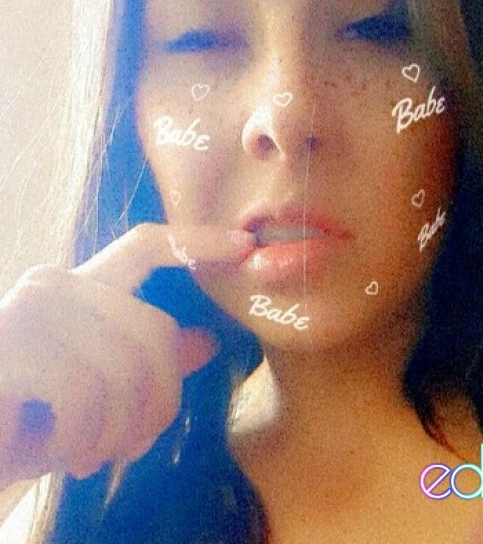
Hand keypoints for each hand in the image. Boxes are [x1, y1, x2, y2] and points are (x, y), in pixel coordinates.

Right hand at [0, 223, 254, 486]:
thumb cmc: (30, 424)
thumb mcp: (100, 399)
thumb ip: (149, 365)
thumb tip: (205, 341)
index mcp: (82, 290)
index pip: (146, 246)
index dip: (197, 242)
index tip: (244, 245)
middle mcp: (58, 284)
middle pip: (154, 330)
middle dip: (158, 403)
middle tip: (133, 445)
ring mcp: (34, 307)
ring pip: (127, 366)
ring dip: (117, 432)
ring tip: (90, 454)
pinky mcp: (15, 341)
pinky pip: (86, 394)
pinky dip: (84, 440)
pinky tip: (64, 454)